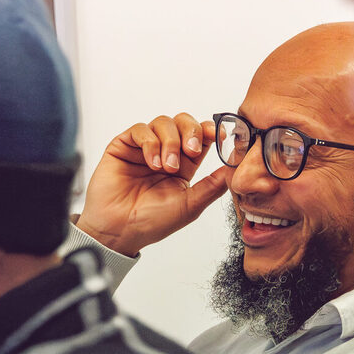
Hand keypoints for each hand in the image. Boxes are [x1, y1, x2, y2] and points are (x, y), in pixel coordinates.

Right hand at [77, 113, 231, 255]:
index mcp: (184, 165)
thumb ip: (212, 186)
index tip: (218, 135)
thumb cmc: (151, 222)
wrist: (119, 231)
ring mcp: (144, 148)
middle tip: (191, 151)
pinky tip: (152, 163)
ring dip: (170, 142)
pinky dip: (150, 143)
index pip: (201, 137)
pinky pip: (141, 130)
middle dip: (191, 132)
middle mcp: (165, 153)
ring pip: (164, 122)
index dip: (210, 131)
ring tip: (166, 167)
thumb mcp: (190, 206)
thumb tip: (234, 168)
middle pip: (184, 122)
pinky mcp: (124, 146)